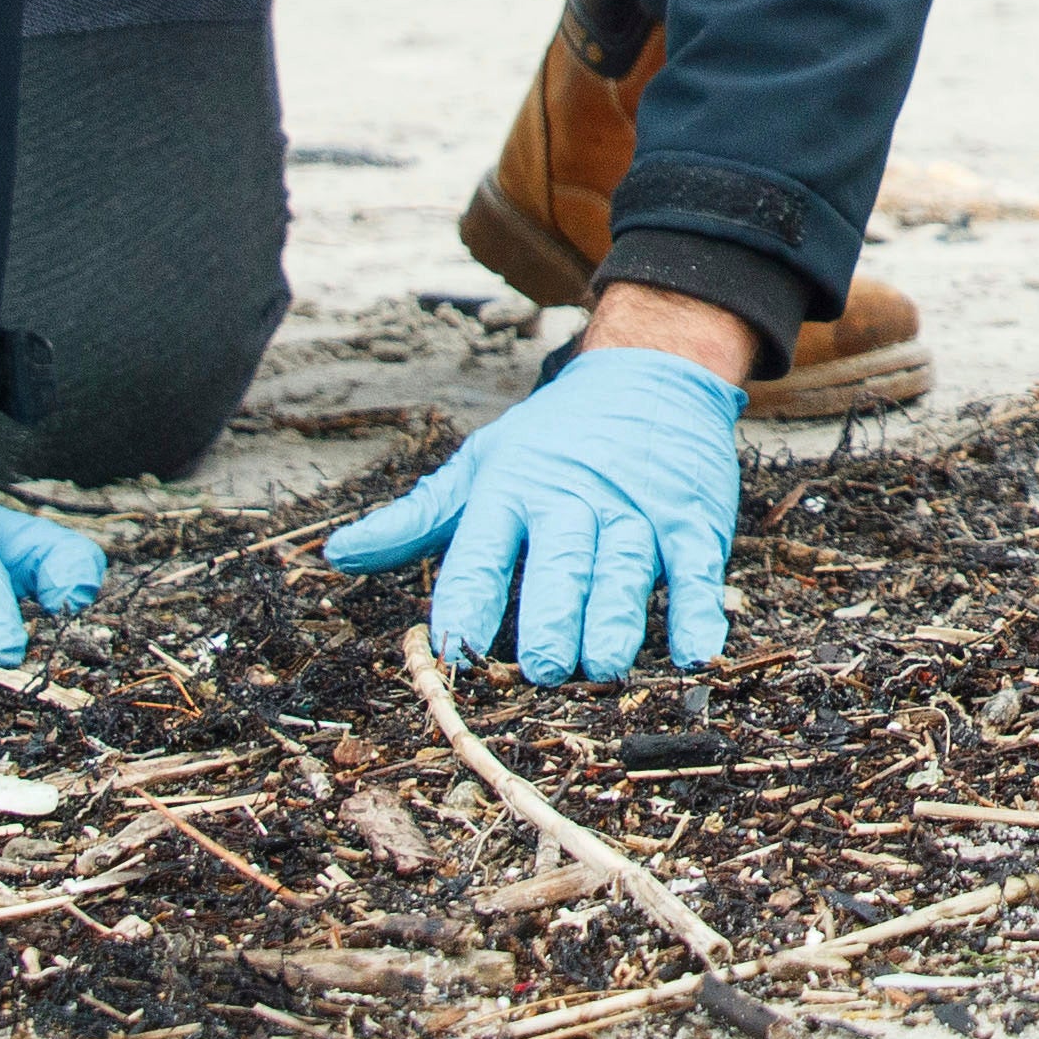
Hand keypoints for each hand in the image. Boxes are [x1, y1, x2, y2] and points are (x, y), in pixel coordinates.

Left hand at [327, 345, 742, 680]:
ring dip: (616, 619)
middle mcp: (574, 501)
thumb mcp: (482, 463)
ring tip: (603, 664)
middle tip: (540, 665)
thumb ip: (417, 518)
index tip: (454, 646)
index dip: (468, 599)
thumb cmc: (555, 436)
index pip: (483, 551)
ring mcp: (637, 512)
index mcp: (513, 490)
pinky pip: (698, 572)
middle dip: (550, 614)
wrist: (651, 373)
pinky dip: (699, 612)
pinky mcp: (692, 522)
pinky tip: (694, 653)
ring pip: (625, 570)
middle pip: (561, 563)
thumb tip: (339, 554)